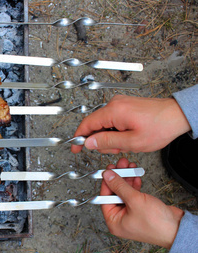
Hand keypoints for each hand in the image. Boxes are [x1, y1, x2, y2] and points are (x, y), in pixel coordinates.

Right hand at [71, 95, 190, 153]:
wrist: (177, 115)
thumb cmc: (160, 126)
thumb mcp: (131, 142)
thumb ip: (107, 142)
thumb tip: (89, 142)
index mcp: (113, 111)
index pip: (87, 124)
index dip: (79, 137)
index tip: (75, 147)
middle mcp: (114, 104)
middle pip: (95, 125)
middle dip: (102, 140)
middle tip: (116, 149)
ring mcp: (120, 103)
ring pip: (104, 124)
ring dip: (111, 137)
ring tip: (127, 143)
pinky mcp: (125, 105)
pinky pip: (113, 120)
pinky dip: (116, 131)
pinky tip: (128, 137)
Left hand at [100, 158, 183, 248]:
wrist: (178, 229)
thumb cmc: (156, 223)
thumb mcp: (134, 200)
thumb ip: (119, 186)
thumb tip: (108, 176)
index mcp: (113, 221)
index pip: (104, 198)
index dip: (106, 182)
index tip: (108, 170)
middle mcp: (120, 219)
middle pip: (114, 193)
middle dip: (118, 178)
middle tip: (120, 165)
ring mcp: (130, 214)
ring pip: (124, 192)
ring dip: (127, 179)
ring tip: (129, 166)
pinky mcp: (140, 210)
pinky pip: (133, 195)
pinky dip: (134, 185)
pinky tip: (135, 176)